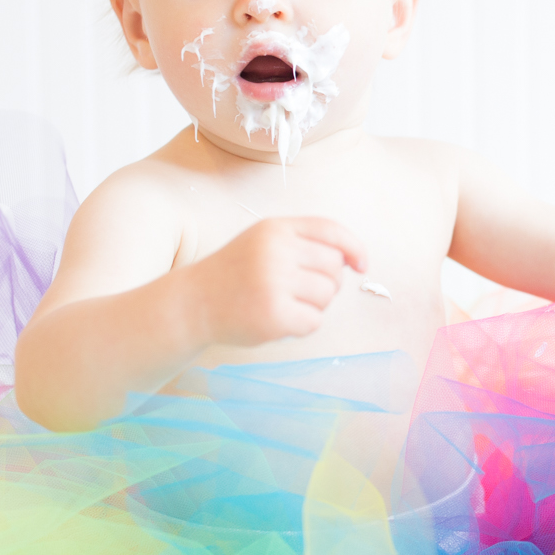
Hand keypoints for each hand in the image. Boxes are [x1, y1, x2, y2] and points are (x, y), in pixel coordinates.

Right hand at [189, 216, 368, 345]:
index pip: (331, 231)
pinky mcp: (273, 315)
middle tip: (297, 290)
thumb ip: (304, 242)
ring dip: (314, 304)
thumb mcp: (264, 242)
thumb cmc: (237, 273)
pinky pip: (314, 321)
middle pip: (334, 266)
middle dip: (326, 281)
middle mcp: (275, 251)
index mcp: (275, 229)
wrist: (193, 303)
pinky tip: (278, 319)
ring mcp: (273, 283)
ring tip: (284, 302)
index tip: (361, 264)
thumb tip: (352, 259)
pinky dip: (302, 324)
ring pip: (327, 295)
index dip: (354, 247)